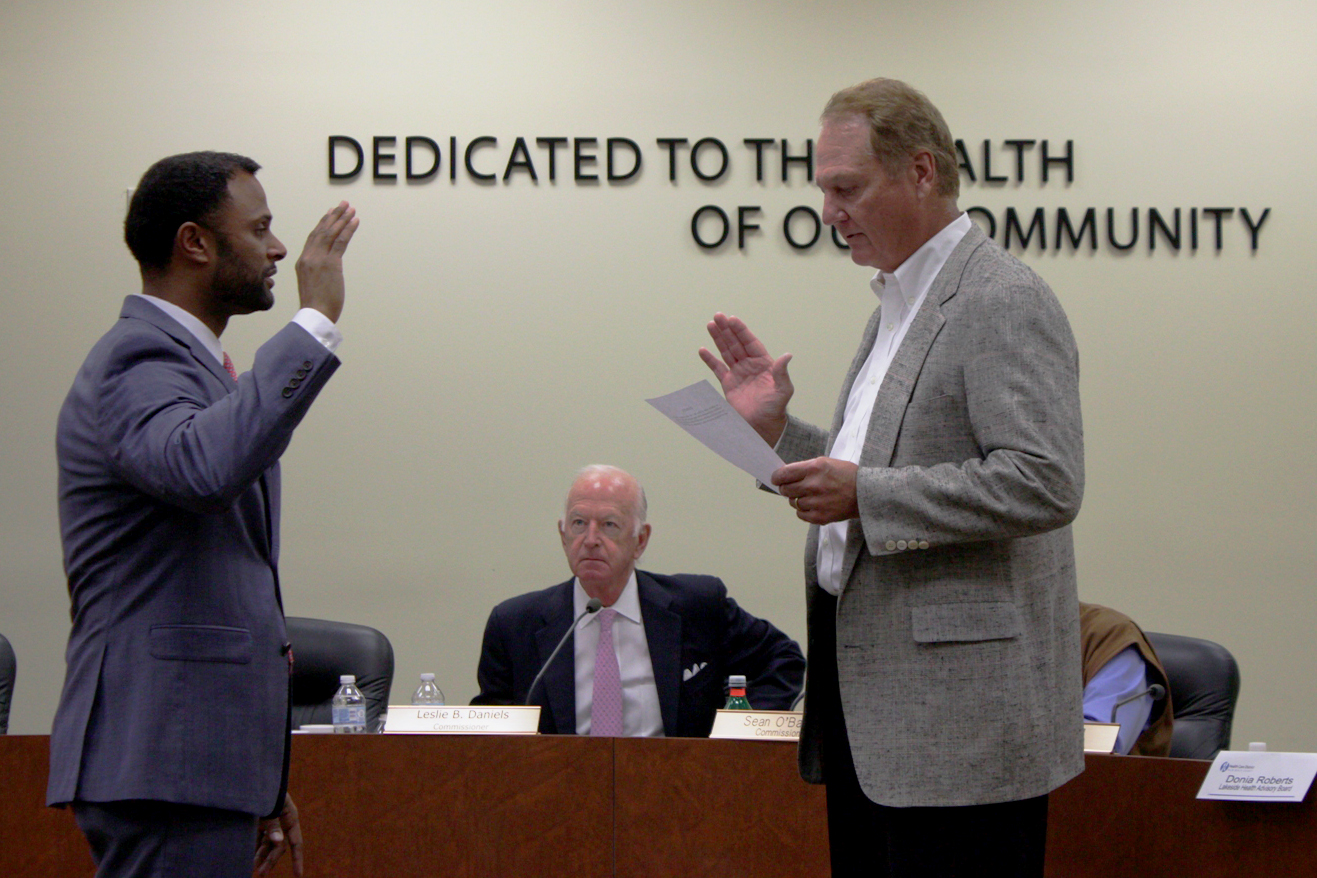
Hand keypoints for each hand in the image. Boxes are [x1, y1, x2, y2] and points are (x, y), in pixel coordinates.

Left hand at [254, 793, 303, 875]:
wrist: (250, 777)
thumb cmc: (263, 789)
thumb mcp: (269, 807)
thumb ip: (273, 825)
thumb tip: (279, 842)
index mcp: (290, 816)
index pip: (296, 842)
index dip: (297, 859)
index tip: (298, 875)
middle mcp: (282, 821)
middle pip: (279, 846)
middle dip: (271, 860)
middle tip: (261, 874)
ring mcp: (270, 821)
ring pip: (268, 843)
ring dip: (261, 856)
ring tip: (251, 868)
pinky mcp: (259, 820)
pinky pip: (259, 838)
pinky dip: (254, 847)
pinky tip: (247, 856)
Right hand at [296, 202, 358, 323]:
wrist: (314, 315)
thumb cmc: (315, 306)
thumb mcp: (311, 284)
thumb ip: (315, 273)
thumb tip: (325, 272)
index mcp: (302, 262)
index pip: (313, 238)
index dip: (322, 224)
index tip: (329, 213)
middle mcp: (308, 257)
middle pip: (321, 231)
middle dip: (333, 216)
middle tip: (343, 204)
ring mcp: (318, 259)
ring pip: (331, 233)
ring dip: (342, 218)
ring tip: (350, 208)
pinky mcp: (331, 264)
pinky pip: (340, 242)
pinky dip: (348, 229)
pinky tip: (355, 221)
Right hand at [698, 312, 793, 445]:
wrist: (763, 426)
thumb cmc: (776, 408)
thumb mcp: (783, 390)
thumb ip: (782, 373)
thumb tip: (787, 356)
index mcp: (763, 363)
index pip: (750, 342)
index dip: (741, 331)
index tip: (732, 319)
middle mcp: (750, 365)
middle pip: (736, 343)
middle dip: (727, 330)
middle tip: (717, 316)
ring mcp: (738, 373)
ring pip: (726, 351)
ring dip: (718, 338)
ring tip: (710, 325)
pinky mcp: (729, 384)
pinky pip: (718, 369)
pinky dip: (710, 360)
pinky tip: (703, 350)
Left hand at [772, 457, 858, 524]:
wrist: (866, 493)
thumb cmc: (847, 475)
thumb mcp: (826, 463)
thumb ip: (806, 468)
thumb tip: (786, 475)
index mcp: (814, 468)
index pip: (783, 474)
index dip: (777, 477)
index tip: (776, 479)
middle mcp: (813, 485)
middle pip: (785, 489)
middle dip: (786, 488)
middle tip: (793, 488)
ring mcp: (816, 502)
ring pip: (793, 502)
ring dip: (797, 499)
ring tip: (810, 496)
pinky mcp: (820, 516)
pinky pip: (800, 514)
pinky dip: (804, 511)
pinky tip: (814, 505)